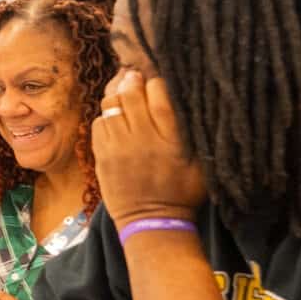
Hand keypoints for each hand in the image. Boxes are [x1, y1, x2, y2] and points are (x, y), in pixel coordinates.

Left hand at [92, 68, 207, 226]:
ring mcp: (119, 147)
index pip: (160, 94)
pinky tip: (115, 119)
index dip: (157, 82)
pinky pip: (98, 122)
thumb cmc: (183, 192)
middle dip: (133, 81)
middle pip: (131, 94)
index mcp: (172, 139)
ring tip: (124, 93)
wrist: (152, 222)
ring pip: (111, 105)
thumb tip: (195, 99)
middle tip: (136, 77)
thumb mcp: (201, 163)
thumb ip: (195, 131)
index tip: (158, 82)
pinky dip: (106, 116)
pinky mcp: (102, 156)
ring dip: (117, 95)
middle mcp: (144, 139)